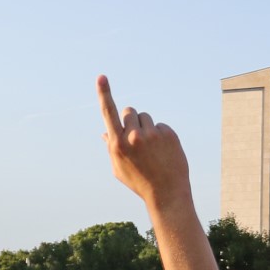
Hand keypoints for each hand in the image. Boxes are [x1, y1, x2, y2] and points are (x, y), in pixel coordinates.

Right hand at [95, 74, 191, 208]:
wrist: (167, 193)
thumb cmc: (139, 181)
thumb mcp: (119, 168)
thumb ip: (111, 147)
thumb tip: (104, 132)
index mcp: (118, 145)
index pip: (108, 113)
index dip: (104, 93)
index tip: (101, 76)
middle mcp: (134, 137)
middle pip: (130, 111)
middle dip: (131, 120)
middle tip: (137, 137)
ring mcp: (152, 135)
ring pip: (145, 117)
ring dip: (146, 127)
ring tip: (151, 148)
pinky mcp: (168, 134)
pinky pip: (160, 125)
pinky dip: (160, 135)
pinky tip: (163, 152)